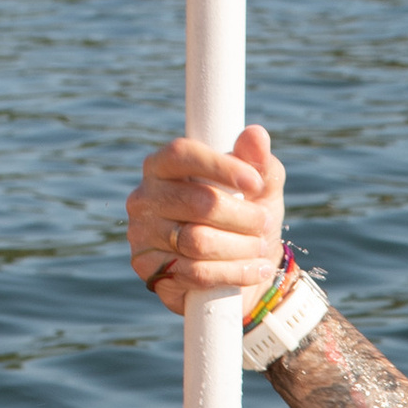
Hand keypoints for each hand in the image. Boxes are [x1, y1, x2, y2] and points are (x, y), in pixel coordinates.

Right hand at [126, 123, 284, 312]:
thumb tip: (256, 134)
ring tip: (262, 248)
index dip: (220, 166)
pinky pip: (196, 273)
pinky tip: (257, 269)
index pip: (182, 154)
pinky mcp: (150, 270)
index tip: (255, 183)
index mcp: (163, 166)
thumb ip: (258, 163)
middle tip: (264, 223)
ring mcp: (142, 234)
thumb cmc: (245, 219)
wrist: (240, 273)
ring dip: (241, 246)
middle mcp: (144, 197)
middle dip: (242, 216)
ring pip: (198, 241)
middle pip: (198, 202)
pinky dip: (234, 272)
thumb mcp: (259, 190)